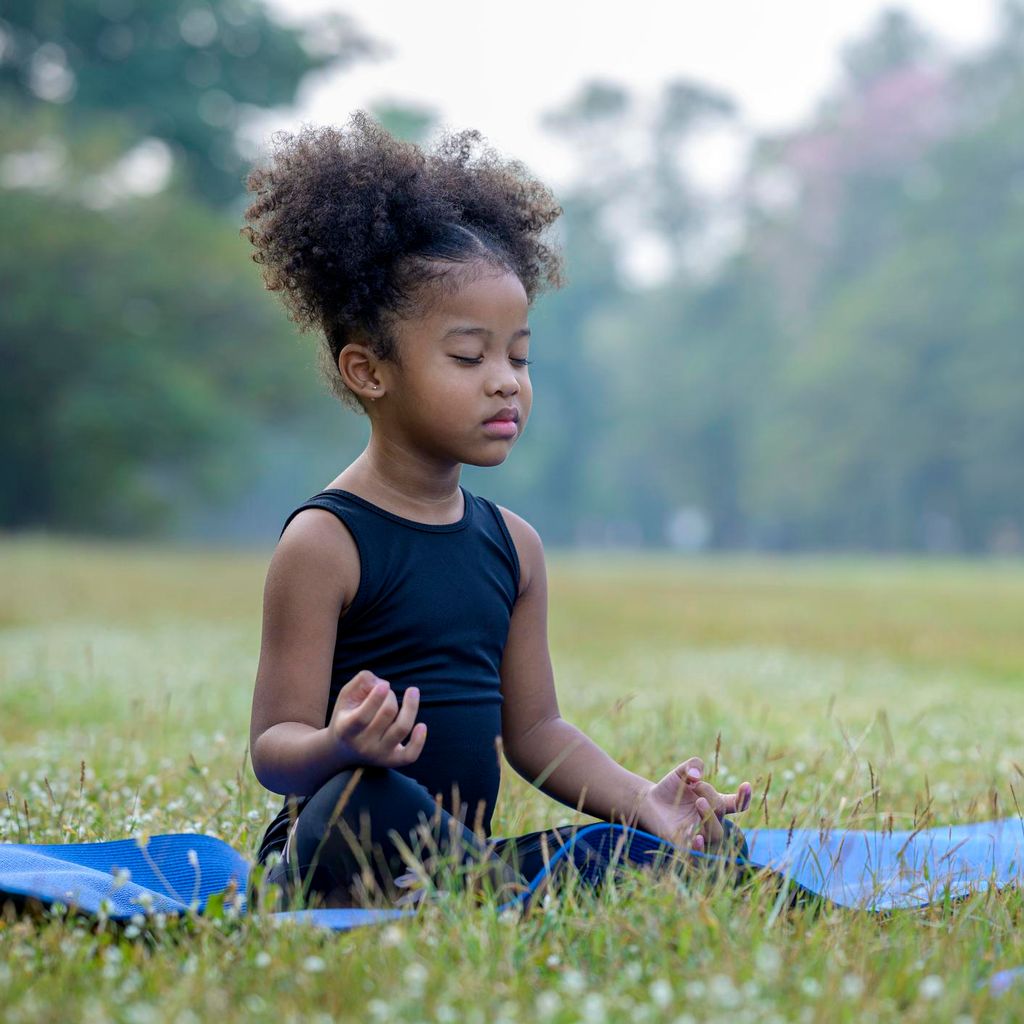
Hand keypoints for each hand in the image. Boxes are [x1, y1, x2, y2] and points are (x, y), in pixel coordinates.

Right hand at [328, 669, 426, 767]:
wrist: (343, 750)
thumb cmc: (347, 716)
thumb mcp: (346, 696)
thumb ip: (361, 681)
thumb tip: (381, 682)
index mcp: (347, 729)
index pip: (363, 716)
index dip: (375, 698)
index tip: (385, 684)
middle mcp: (363, 745)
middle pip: (387, 713)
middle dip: (391, 696)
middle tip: (388, 691)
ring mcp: (378, 754)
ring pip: (401, 728)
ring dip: (410, 707)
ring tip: (412, 692)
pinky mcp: (392, 760)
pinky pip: (410, 754)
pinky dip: (419, 740)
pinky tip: (422, 725)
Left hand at [637, 756, 752, 851]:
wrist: (647, 803)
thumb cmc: (670, 789)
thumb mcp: (681, 771)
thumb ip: (693, 765)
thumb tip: (697, 775)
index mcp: (714, 804)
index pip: (736, 804)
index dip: (743, 797)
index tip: (745, 784)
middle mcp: (710, 822)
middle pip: (721, 812)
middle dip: (711, 795)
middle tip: (696, 785)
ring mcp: (699, 835)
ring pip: (716, 835)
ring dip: (710, 818)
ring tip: (699, 802)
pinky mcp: (683, 846)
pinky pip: (698, 854)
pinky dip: (700, 848)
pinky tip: (696, 837)